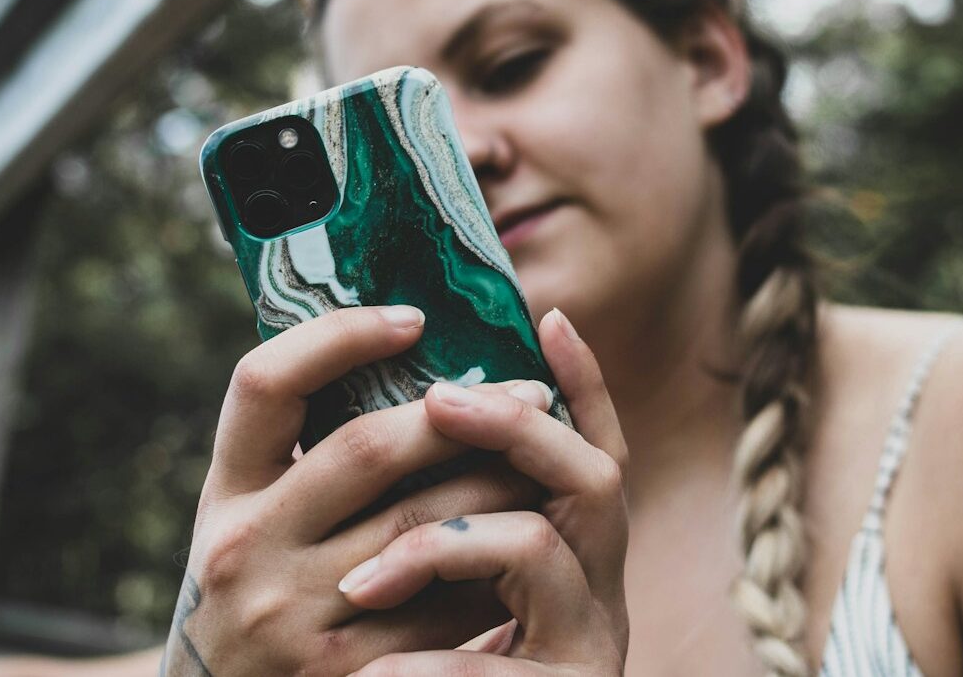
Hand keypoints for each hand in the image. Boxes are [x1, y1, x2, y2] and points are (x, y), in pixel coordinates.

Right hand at [162, 305, 557, 675]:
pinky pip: (442, 604)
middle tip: (532, 392)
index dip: (339, 336)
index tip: (414, 318)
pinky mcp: (341, 672)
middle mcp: (244, 547)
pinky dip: (494, 561)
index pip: (264, 383)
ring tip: (545, 456)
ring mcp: (288, 615)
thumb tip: (406, 355)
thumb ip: (301, 455)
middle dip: (462, 413)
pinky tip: (530, 534)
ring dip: (498, 480)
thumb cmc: (261, 591)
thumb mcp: (252, 518)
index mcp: (223, 492)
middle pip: (366, 447)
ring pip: (423, 523)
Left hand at [342, 309, 629, 675]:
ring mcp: (592, 650)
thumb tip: (403, 421)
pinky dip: (426, 668)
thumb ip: (455, 521)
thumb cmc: (437, 676)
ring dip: (441, 543)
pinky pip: (492, 667)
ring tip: (358, 584)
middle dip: (511, 425)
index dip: (587, 384)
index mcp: (580, 558)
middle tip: (438, 397)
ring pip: (540, 546)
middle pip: (594, 476)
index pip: (603, 449)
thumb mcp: (457, 599)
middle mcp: (604, 595)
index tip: (548, 320)